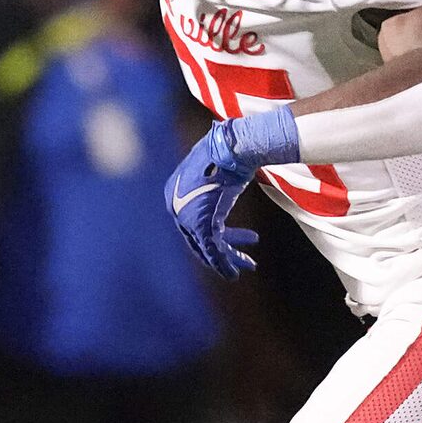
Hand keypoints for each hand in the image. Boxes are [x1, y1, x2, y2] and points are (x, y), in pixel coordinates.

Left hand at [168, 109, 298, 278]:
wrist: (231, 148)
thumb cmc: (227, 154)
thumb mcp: (215, 170)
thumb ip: (214, 185)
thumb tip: (227, 179)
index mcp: (173, 194)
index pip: (191, 224)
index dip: (218, 235)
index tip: (238, 239)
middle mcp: (175, 207)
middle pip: (198, 238)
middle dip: (224, 248)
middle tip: (244, 258)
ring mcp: (187, 217)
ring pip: (207, 248)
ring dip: (227, 259)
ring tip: (248, 266)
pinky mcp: (201, 224)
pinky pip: (212, 251)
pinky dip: (223, 264)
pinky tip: (234, 274)